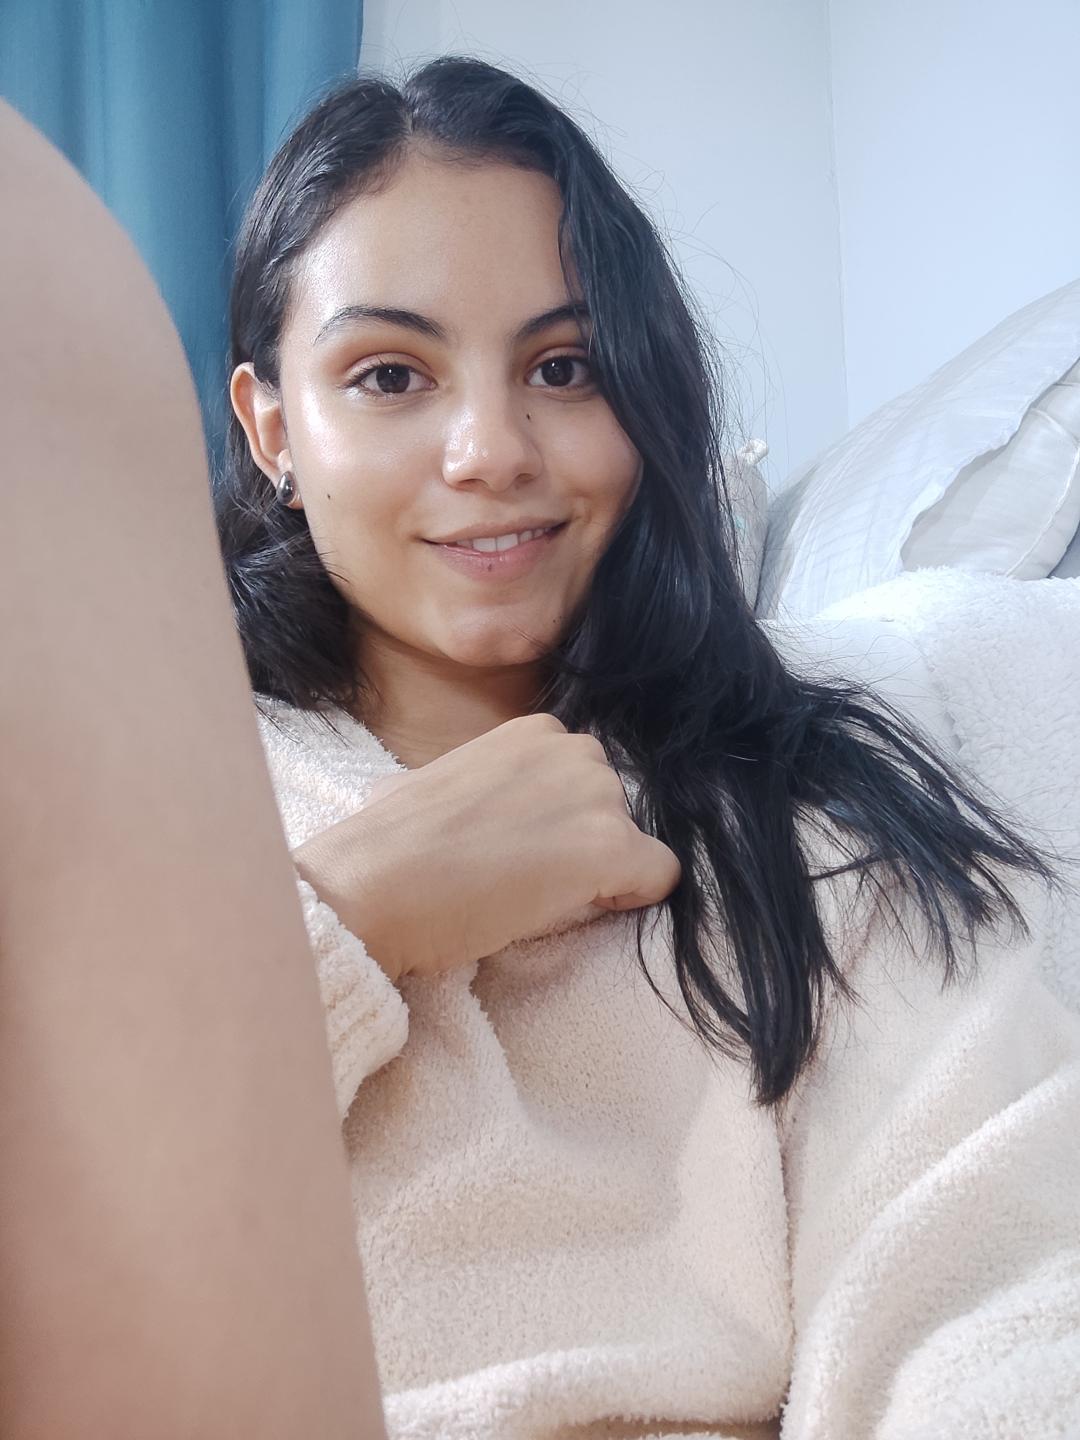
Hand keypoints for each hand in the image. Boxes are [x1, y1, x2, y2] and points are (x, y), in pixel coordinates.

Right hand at [292, 713, 679, 982]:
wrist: (373, 885)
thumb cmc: (387, 843)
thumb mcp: (429, 784)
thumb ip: (470, 783)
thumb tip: (441, 801)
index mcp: (533, 731)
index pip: (579, 781)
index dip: (556, 823)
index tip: (516, 851)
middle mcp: (574, 749)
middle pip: (613, 809)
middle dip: (582, 844)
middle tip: (525, 879)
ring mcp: (596, 796)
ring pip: (634, 844)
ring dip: (601, 876)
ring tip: (537, 897)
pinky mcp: (611, 846)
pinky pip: (660, 875)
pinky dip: (635, 897)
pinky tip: (585, 908)